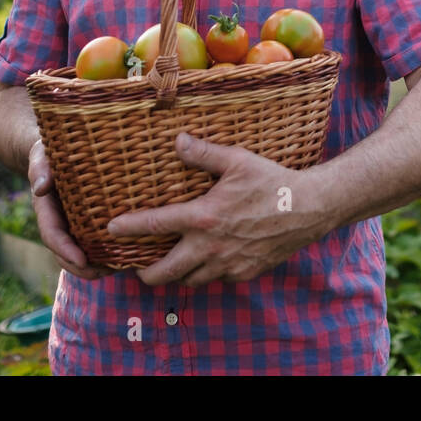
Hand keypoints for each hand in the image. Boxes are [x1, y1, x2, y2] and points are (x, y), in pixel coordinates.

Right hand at [27, 137, 116, 280]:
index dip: (65, 250)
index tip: (81, 260)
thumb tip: (41, 187)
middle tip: (106, 273)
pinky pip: (96, 242)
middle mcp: (60, 221)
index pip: (53, 235)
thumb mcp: (42, 155)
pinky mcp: (89, 222)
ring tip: (120, 270)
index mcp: (46, 209)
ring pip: (82, 253)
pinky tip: (129, 255)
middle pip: (66, 253)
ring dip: (98, 266)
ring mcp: (74, 224)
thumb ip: (40, 168)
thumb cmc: (50, 151)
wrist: (58, 152)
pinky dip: (109, 252)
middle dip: (83, 268)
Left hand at [106, 132, 333, 287]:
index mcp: (204, 216)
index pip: (155, 225)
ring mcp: (227, 265)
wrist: (310, 210)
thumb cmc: (272, 181)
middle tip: (138, 267)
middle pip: (165, 272)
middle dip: (145, 273)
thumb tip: (177, 140)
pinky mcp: (244, 274)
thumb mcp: (237, 160)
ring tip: (170, 265)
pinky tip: (206, 261)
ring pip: (189, 281)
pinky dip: (206, 273)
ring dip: (177, 275)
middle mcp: (211, 246)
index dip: (128, 228)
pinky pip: (216, 280)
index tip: (110, 229)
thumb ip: (203, 153)